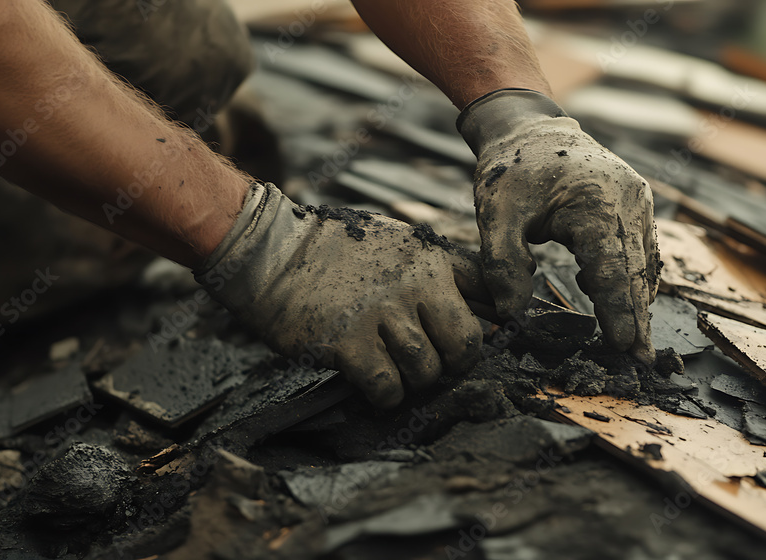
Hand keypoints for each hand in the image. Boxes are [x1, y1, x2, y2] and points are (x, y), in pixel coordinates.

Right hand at [195, 183, 482, 407]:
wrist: (270, 252)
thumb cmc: (335, 252)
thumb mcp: (397, 243)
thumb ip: (445, 270)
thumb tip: (495, 310)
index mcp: (430, 260)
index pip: (488, 299)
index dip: (491, 329)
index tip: (473, 342)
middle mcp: (413, 284)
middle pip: (466, 344)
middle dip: (453, 363)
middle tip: (431, 364)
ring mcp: (380, 313)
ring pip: (427, 370)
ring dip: (414, 380)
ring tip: (393, 369)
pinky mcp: (348, 341)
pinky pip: (387, 386)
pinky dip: (385, 395)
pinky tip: (371, 382)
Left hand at [458, 89, 658, 362]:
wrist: (531, 129)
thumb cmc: (511, 171)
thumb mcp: (494, 214)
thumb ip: (501, 264)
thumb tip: (512, 315)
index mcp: (593, 203)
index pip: (610, 269)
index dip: (618, 312)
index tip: (624, 348)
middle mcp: (627, 201)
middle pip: (635, 273)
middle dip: (637, 320)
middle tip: (641, 365)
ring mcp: (638, 202)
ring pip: (644, 264)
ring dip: (639, 305)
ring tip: (634, 346)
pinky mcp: (638, 205)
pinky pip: (642, 251)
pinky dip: (635, 281)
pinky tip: (622, 307)